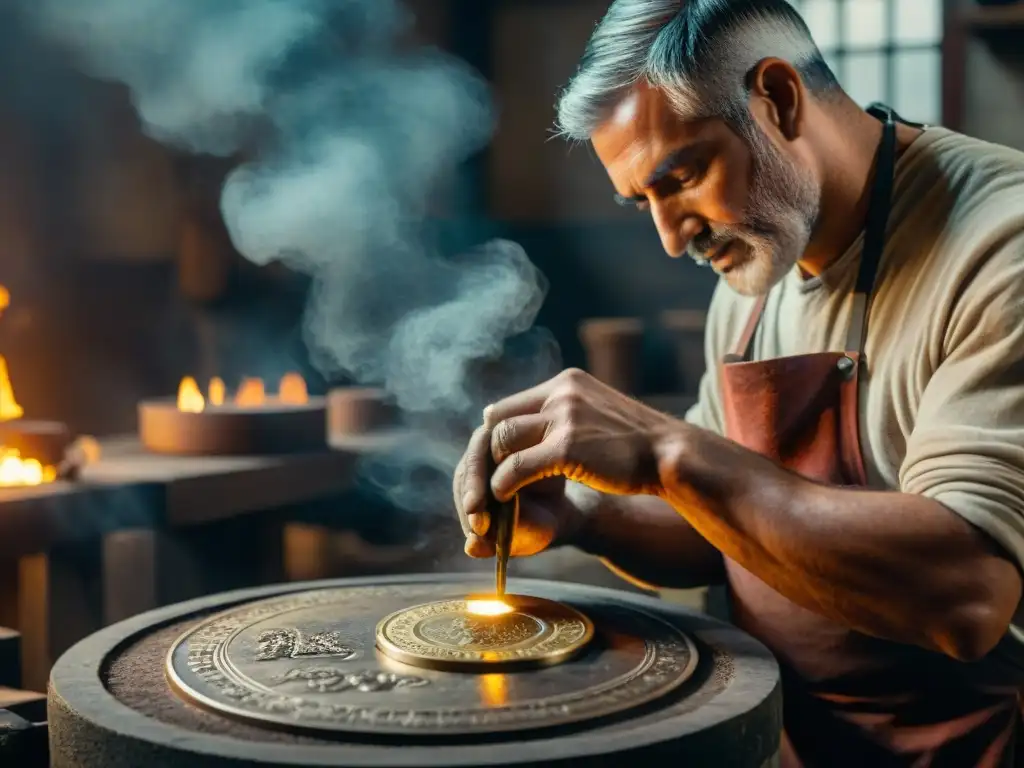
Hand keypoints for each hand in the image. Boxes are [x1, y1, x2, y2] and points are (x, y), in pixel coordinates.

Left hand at [452, 368, 677, 555]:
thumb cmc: (637, 445)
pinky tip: (503, 499)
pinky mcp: (567, 447)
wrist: (672, 456)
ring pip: (502, 441)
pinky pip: (517, 467)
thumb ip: (566, 415)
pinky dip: (504, 485)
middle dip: (485, 454)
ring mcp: (565, 417)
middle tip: (480, 481)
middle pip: (498, 420)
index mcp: (567, 383)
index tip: (493, 461)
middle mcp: (562, 393)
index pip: (510, 405)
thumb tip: (534, 423)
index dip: (496, 435)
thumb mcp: (598, 415)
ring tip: (490, 493)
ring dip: (491, 470)